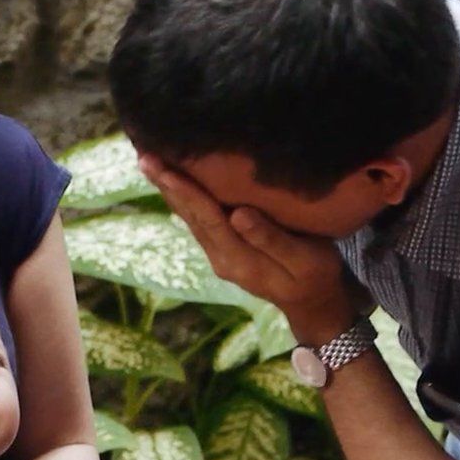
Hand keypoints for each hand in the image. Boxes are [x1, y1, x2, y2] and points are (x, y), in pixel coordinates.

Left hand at [138, 155, 355, 342]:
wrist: (311, 302)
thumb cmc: (315, 276)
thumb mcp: (304, 260)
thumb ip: (271, 239)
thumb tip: (239, 214)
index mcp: (239, 259)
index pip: (206, 218)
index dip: (186, 192)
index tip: (164, 169)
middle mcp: (220, 258)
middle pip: (190, 216)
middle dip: (167, 186)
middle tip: (144, 156)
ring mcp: (218, 255)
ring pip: (189, 218)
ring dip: (170, 191)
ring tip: (151, 163)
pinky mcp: (221, 250)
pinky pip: (197, 221)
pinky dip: (183, 199)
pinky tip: (173, 182)